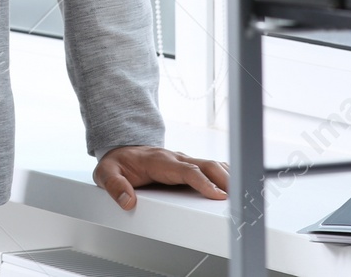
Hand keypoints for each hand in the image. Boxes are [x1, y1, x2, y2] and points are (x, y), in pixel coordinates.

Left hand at [94, 146, 229, 210]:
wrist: (120, 150)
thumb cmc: (117, 162)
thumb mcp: (106, 173)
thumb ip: (115, 186)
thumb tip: (127, 200)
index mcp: (158, 161)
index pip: (186, 171)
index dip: (203, 182)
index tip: (217, 195)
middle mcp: (174, 158)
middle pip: (205, 165)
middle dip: (224, 179)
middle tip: (239, 196)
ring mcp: (182, 160)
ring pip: (211, 164)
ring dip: (228, 176)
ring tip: (244, 192)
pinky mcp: (187, 165)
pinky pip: (209, 167)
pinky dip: (224, 173)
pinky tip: (236, 183)